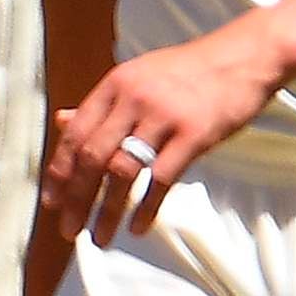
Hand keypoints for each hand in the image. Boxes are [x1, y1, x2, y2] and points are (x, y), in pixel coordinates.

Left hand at [43, 20, 287, 246]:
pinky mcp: (194, 134)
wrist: (244, 57)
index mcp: (115, 85)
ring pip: (122, 172)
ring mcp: (164, 116)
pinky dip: (146, 208)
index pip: (75, 135)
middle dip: (76, 199)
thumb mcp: (138, 78)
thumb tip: (60, 122)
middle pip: (92, 157)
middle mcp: (133, 99)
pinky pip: (161, 179)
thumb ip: (101, 104)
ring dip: (106, 211)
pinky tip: (136, 228)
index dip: (59, 172)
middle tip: (68, 230)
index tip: (51, 202)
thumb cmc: (188, 71)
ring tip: (99, 238)